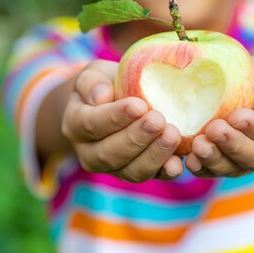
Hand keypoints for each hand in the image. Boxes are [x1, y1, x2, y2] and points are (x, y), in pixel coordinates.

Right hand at [61, 60, 183, 181]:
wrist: (115, 104)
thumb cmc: (105, 85)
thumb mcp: (94, 74)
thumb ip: (92, 82)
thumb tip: (102, 96)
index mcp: (75, 125)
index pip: (91, 124)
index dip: (115, 117)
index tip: (139, 105)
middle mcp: (90, 153)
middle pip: (110, 153)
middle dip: (136, 138)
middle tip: (159, 121)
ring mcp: (114, 168)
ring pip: (131, 171)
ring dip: (154, 156)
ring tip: (173, 135)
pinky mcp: (137, 174)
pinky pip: (152, 178)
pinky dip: (165, 172)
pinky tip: (178, 162)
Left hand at [184, 55, 253, 177]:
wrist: (248, 87)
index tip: (235, 116)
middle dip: (234, 145)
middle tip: (213, 130)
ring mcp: (253, 160)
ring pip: (238, 169)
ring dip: (216, 160)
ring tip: (198, 146)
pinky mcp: (231, 165)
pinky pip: (218, 172)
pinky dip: (204, 169)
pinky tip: (190, 160)